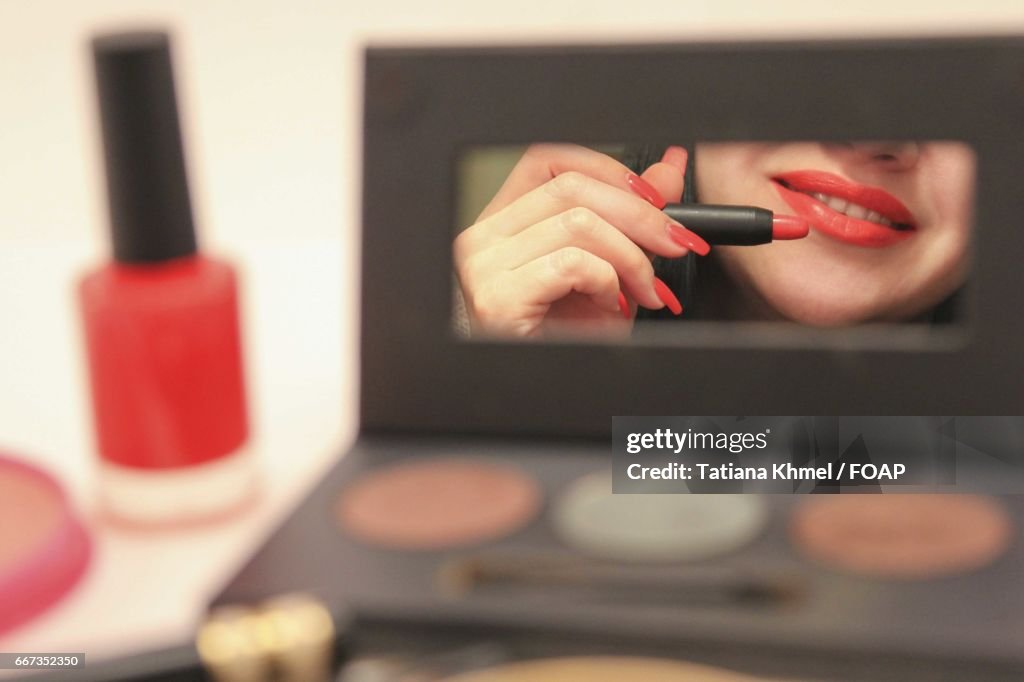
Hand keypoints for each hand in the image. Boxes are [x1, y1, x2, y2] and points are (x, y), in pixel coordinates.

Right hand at [454, 144, 706, 336]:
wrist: (555, 393)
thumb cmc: (572, 339)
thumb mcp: (612, 266)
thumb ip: (634, 215)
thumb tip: (670, 167)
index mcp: (505, 222)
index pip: (548, 160)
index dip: (607, 169)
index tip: (655, 197)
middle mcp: (485, 237)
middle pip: (571, 187)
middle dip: (640, 214)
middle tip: (676, 243)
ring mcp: (484, 266)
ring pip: (577, 223)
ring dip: (631, 258)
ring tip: (644, 291)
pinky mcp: (497, 296)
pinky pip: (571, 263)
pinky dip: (608, 282)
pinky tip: (612, 306)